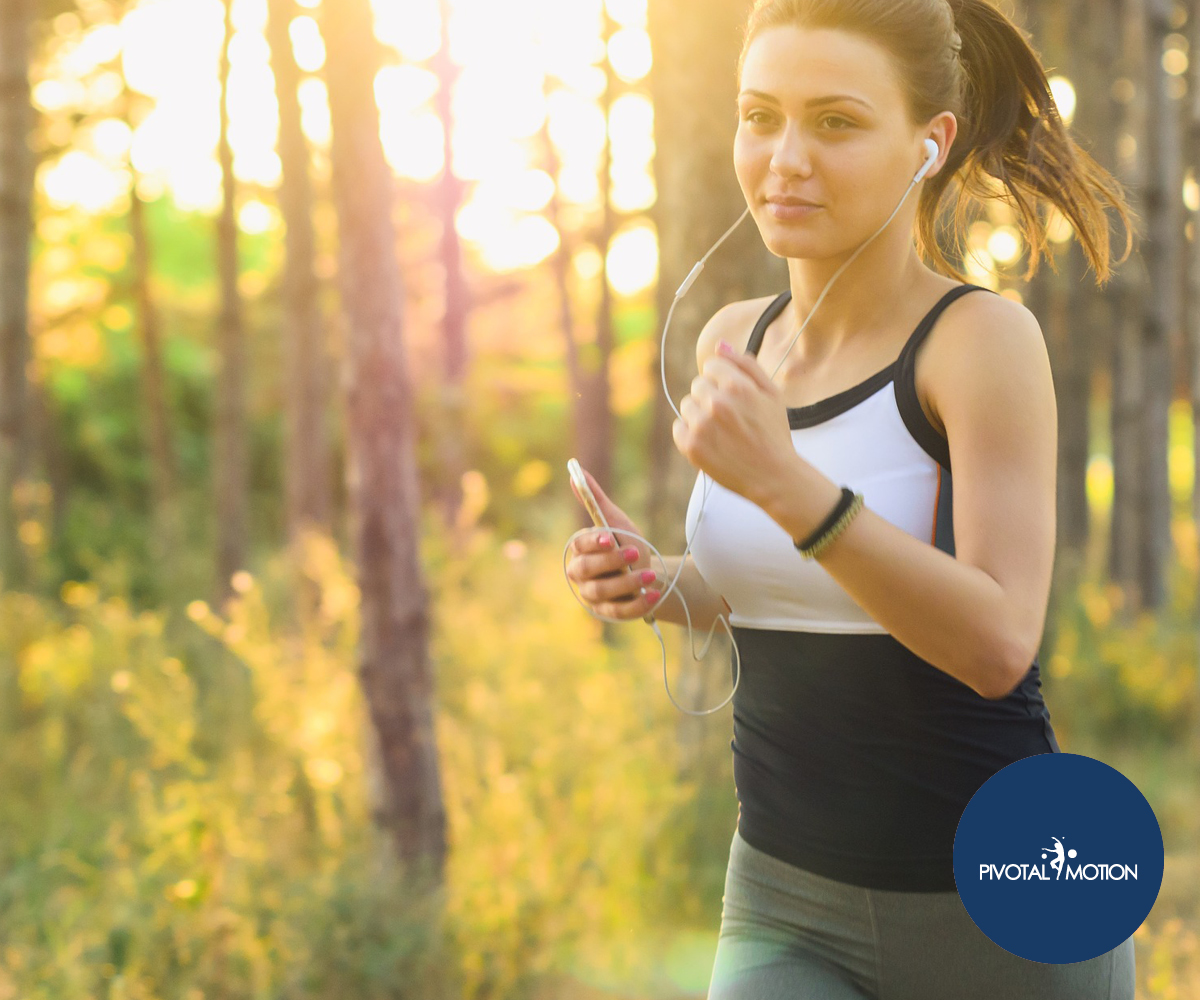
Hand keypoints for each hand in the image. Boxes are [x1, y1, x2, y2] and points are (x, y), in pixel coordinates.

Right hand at [567, 467, 660, 619]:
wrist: (649, 574)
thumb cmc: (627, 545)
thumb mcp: (616, 522)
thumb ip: (595, 500)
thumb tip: (575, 471)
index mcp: (580, 551)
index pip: (579, 546)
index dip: (593, 543)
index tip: (609, 537)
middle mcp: (581, 575)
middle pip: (586, 570)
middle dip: (610, 561)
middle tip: (635, 552)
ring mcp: (593, 596)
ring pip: (603, 592)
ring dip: (627, 583)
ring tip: (649, 575)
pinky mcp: (609, 613)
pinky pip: (619, 612)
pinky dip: (637, 604)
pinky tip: (653, 594)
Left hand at [671, 340, 796, 505]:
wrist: (773, 477)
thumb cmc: (773, 434)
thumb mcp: (771, 394)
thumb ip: (746, 365)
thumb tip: (720, 345)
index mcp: (737, 386)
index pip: (711, 366)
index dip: (723, 380)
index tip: (734, 397)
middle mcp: (717, 403)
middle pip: (698, 385)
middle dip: (711, 397)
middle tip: (731, 418)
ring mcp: (702, 426)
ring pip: (687, 405)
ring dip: (700, 415)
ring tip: (722, 431)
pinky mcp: (691, 446)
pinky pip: (678, 427)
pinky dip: (690, 434)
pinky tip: (711, 442)